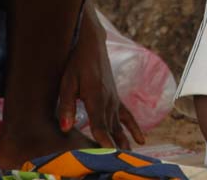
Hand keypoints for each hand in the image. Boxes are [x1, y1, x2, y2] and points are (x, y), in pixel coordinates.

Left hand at [57, 10, 144, 147]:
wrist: (92, 45)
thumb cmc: (76, 63)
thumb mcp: (66, 82)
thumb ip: (66, 105)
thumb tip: (65, 127)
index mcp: (96, 97)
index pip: (100, 125)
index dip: (103, 140)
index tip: (108, 154)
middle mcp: (108, 100)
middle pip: (112, 128)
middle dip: (115, 146)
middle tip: (119, 162)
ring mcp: (114, 98)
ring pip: (120, 124)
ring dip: (125, 140)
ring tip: (131, 156)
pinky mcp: (116, 96)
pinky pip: (127, 115)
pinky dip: (134, 127)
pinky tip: (141, 139)